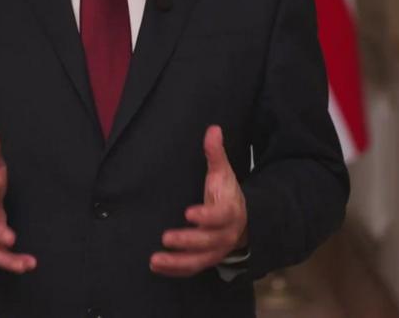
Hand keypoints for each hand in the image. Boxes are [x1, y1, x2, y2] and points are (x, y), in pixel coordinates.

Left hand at [150, 125, 247, 276]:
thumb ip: (215, 153)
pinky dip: (174, 270)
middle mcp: (224, 235)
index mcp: (230, 212)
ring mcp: (215, 251)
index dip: (206, 216)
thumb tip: (213, 128)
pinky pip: (191, 269)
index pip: (220, 216)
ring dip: (177, 262)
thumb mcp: (223, 173)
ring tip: (155, 259)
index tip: (188, 213)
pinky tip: (156, 266)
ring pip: (198, 261)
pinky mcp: (205, 260)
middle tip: (166, 237)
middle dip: (187, 241)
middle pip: (208, 242)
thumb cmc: (227, 194)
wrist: (242, 221)